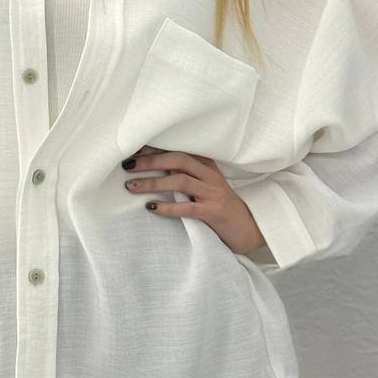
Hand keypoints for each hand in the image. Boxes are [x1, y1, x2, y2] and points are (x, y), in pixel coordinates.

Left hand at [121, 145, 266, 254]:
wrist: (249, 229)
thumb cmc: (220, 207)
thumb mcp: (206, 186)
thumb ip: (186, 175)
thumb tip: (152, 168)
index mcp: (207, 166)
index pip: (179, 149)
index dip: (156, 148)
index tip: (134, 149)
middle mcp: (210, 176)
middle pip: (178, 160)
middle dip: (150, 161)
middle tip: (127, 166)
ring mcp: (213, 194)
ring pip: (180, 181)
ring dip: (153, 182)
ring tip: (131, 186)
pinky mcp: (214, 213)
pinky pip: (188, 208)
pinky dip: (168, 207)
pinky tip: (151, 207)